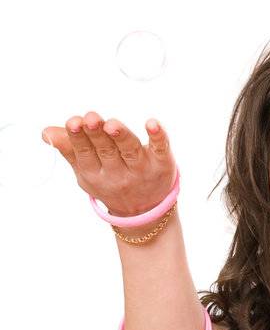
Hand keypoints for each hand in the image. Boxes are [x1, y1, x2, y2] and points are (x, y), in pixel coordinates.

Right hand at [41, 112, 176, 220]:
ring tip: (112, 124)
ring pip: (130, 150)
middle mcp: (118, 173)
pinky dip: (158, 137)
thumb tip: (46, 132)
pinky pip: (161, 149)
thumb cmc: (110, 181)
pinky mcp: (162, 164)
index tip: (73, 122)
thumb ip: (69, 150)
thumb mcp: (85, 171)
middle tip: (91, 118)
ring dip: (121, 136)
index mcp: (95, 173)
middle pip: (106, 150)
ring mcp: (141, 169)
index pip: (85, 153)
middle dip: (97, 134)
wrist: (144, 211)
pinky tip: (152, 124)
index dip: (79, 138)